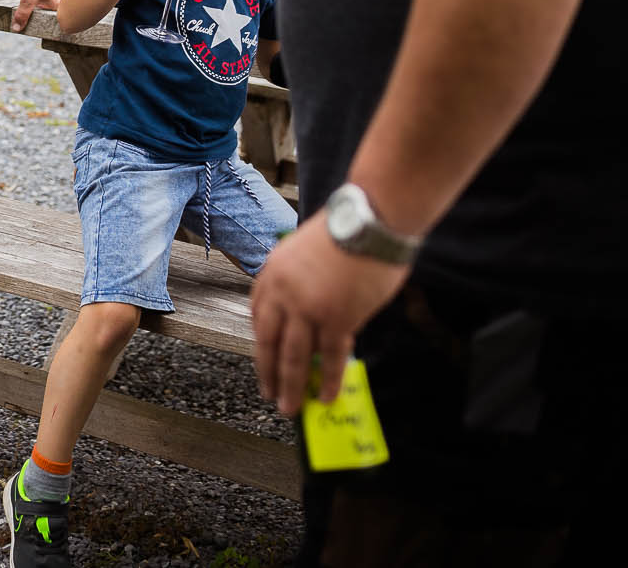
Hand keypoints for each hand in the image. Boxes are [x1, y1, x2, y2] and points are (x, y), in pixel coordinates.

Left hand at [10, 0, 60, 31]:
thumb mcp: (27, 0)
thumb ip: (22, 15)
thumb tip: (17, 29)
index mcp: (58, 6)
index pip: (61, 24)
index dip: (57, 33)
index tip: (53, 41)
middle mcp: (59, 3)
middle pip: (54, 20)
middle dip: (47, 28)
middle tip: (40, 36)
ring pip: (49, 14)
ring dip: (41, 20)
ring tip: (34, 28)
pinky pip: (45, 8)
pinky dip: (39, 12)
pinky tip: (32, 15)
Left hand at [249, 218, 409, 415]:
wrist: (370, 219)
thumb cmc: (346, 230)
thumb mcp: (305, 250)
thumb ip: (301, 281)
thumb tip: (310, 311)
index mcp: (272, 272)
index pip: (257, 314)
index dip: (260, 340)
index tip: (263, 358)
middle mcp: (283, 292)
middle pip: (268, 341)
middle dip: (267, 372)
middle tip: (269, 395)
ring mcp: (308, 307)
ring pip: (293, 357)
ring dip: (290, 386)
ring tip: (290, 407)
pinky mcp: (337, 318)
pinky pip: (329, 357)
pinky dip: (327, 379)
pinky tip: (325, 396)